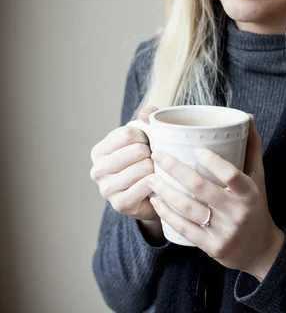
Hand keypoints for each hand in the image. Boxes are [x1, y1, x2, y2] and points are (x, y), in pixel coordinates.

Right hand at [90, 105, 159, 220]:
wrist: (149, 192)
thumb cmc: (144, 158)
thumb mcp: (144, 134)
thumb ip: (147, 116)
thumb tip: (145, 114)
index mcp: (99, 151)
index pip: (127, 134)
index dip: (144, 136)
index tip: (147, 143)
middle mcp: (97, 170)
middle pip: (136, 151)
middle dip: (151, 153)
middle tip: (153, 158)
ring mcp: (106, 189)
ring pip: (142, 168)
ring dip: (155, 168)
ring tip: (155, 169)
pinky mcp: (119, 204)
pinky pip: (144, 186)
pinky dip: (155, 182)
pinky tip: (155, 182)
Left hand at [147, 115, 283, 279]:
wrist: (261, 250)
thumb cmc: (255, 205)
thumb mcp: (258, 177)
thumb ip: (252, 147)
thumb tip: (247, 116)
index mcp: (249, 192)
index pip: (231, 174)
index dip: (213, 161)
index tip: (195, 148)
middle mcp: (237, 212)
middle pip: (201, 188)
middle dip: (175, 169)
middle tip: (157, 155)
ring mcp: (223, 231)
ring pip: (188, 208)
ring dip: (165, 191)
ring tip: (151, 177)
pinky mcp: (211, 247)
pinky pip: (184, 228)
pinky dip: (167, 214)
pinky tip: (156, 201)